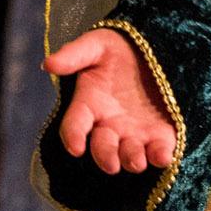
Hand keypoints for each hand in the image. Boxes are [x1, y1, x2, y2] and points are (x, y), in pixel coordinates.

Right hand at [44, 28, 177, 177]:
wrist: (152, 52)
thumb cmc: (118, 49)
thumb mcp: (97, 45)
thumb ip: (74, 54)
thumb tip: (48, 64)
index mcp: (90, 105)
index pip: (75, 125)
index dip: (73, 136)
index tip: (75, 148)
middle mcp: (110, 124)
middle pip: (103, 147)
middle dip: (106, 156)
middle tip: (110, 165)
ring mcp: (135, 132)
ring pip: (130, 154)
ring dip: (132, 160)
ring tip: (136, 163)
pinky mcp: (160, 135)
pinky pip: (159, 151)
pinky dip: (161, 156)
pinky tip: (163, 157)